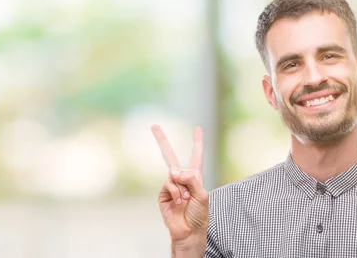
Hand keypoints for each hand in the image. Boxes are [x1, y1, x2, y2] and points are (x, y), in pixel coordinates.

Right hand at [151, 125, 208, 249]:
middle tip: (154, 125)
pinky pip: (168, 184)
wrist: (189, 231)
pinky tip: (179, 201)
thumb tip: (173, 170)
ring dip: (181, 186)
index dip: (197, 142)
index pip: (196, 156)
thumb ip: (190, 179)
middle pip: (170, 156)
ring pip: (173, 174)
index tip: (198, 129)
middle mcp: (181, 178)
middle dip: (162, 141)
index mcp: (195, 177)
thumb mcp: (202, 194)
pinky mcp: (162, 194)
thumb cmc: (199, 214)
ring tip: (185, 199)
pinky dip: (175, 192)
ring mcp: (171, 185)